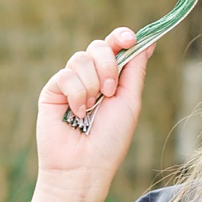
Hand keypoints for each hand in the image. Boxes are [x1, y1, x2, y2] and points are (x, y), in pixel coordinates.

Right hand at [36, 28, 145, 192]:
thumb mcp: (130, 101)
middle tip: (110, 91)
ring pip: (81, 58)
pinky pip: (65, 75)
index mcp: (112, 78)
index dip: (121, 37)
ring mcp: (71, 83)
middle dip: (108, 65)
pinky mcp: (52, 91)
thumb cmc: (111, 138)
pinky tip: (77, 113)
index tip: (130, 39)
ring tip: (92, 108)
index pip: (115, 46)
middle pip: (98, 46)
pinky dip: (77, 94)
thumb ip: (135, 71)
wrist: (85, 165)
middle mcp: (91, 77)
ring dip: (93, 84)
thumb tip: (149, 42)